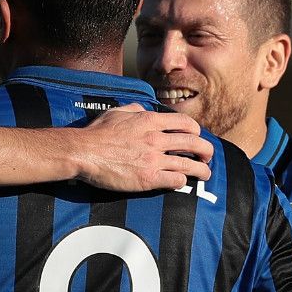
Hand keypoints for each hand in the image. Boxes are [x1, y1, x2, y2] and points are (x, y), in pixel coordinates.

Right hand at [74, 104, 214, 191]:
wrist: (83, 152)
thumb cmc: (97, 133)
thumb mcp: (117, 111)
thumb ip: (135, 108)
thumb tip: (144, 109)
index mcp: (150, 120)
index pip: (185, 123)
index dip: (196, 130)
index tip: (197, 137)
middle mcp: (156, 138)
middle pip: (194, 143)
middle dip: (206, 150)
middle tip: (208, 156)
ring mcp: (153, 159)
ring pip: (189, 164)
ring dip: (202, 170)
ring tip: (206, 174)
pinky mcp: (148, 178)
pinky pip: (175, 180)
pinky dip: (182, 181)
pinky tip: (181, 182)